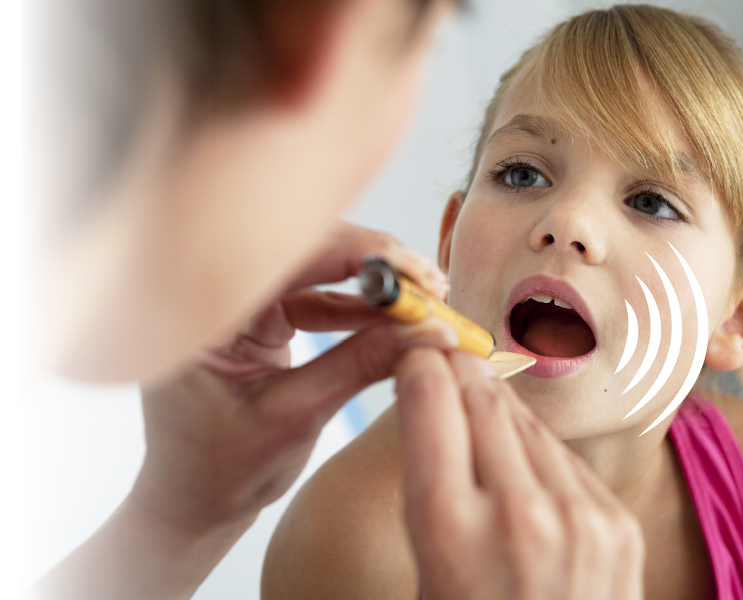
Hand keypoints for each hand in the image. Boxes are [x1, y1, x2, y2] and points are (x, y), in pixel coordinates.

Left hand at [130, 221, 455, 533]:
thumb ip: (361, 366)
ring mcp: (244, 304)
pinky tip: (396, 320)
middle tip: (432, 287)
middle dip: (376, 265)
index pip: (291, 257)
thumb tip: (431, 332)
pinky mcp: (264, 319)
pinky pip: (319, 298)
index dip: (362, 256)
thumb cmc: (221, 470)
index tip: (417, 273)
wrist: (194, 503)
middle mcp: (221, 295)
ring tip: (425, 304)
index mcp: (207, 311)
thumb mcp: (296, 417)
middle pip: (309, 251)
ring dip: (375, 288)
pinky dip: (359, 310)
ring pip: (320, 271)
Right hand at [396, 350, 644, 599]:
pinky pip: (567, 459)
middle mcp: (519, 513)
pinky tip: (523, 461)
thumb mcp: (423, 572)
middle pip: (482, 398)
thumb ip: (427, 487)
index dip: (419, 364)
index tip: (413, 357)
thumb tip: (431, 401)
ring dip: (499, 408)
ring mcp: (579, 518)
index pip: (430, 398)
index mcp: (449, 529)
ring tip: (477, 406)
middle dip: (459, 370)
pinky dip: (540, 449)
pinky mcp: (619, 525)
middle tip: (443, 356)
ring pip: (529, 422)